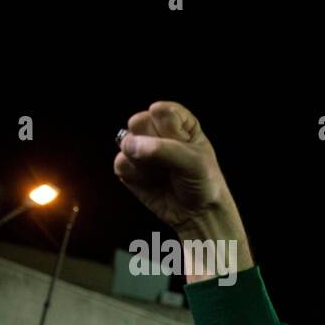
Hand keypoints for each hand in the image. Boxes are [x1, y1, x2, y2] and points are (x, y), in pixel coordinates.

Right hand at [113, 101, 251, 278]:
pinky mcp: (129, 167)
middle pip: (138, 121)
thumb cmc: (204, 182)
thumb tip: (129, 146)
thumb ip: (162, 149)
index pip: (161, 111)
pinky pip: (120, 164)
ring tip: (164, 173)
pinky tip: (153, 182)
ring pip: (126, 143)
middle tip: (172, 161)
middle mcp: (157, 130)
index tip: (185, 147)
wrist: (199, 213)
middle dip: (154, 145)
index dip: (170, 131)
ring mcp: (141, 148)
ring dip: (146, 163)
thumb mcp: (193, 161)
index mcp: (178, 120)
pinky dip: (137, 176)